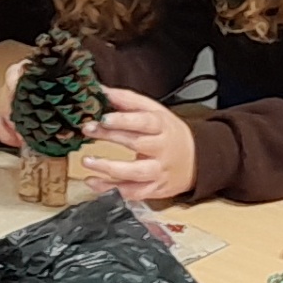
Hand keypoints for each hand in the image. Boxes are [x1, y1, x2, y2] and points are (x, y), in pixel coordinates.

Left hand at [80, 89, 196, 203]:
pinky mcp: (153, 190)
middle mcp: (161, 150)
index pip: (144, 122)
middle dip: (109, 136)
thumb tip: (102, 90)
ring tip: (87, 161)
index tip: (104, 118)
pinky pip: (131, 192)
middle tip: (88, 130)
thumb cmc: (169, 133)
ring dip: (109, 168)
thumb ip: (128, 100)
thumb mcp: (155, 111)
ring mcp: (158, 171)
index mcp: (162, 127)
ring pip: (134, 172)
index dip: (124, 120)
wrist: (195, 161)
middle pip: (136, 143)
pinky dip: (110, 189)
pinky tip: (93, 182)